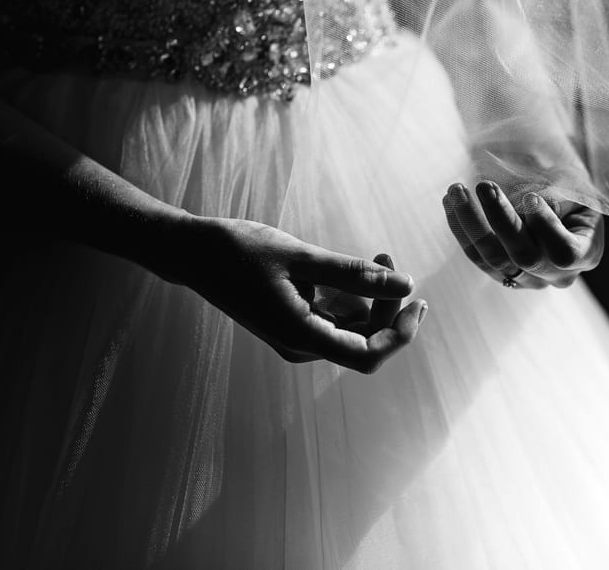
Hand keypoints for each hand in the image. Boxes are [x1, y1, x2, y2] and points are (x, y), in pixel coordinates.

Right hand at [164, 216, 426, 372]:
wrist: (191, 252)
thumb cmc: (239, 251)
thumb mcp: (301, 256)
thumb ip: (355, 274)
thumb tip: (407, 285)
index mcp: (301, 336)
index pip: (367, 356)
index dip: (399, 335)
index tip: (417, 303)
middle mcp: (302, 345)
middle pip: (365, 339)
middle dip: (387, 304)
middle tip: (389, 257)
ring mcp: (298, 336)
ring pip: (354, 327)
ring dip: (372, 295)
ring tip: (378, 255)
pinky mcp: (295, 323)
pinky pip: (337, 317)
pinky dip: (353, 295)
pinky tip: (354, 267)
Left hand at [442, 181, 603, 288]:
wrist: (558, 198)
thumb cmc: (571, 188)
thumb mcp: (573, 186)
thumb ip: (555, 197)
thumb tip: (525, 205)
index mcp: (586, 254)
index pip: (565, 252)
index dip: (546, 227)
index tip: (530, 196)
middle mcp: (557, 275)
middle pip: (525, 256)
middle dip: (501, 219)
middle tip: (485, 185)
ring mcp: (528, 279)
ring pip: (494, 259)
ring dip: (471, 222)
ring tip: (456, 190)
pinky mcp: (502, 274)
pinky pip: (477, 256)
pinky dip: (461, 228)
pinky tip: (450, 202)